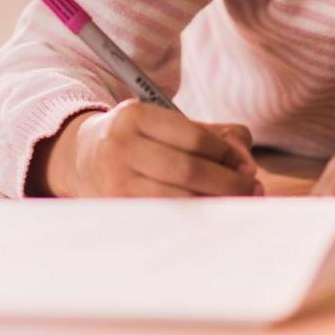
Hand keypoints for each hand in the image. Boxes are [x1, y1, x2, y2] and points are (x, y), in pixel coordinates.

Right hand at [41, 101, 261, 198]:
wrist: (82, 158)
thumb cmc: (140, 139)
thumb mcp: (166, 123)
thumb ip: (212, 135)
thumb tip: (245, 164)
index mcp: (134, 116)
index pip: (193, 138)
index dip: (226, 154)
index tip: (246, 166)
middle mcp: (119, 147)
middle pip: (187, 171)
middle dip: (227, 183)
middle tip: (252, 189)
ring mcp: (115, 182)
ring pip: (177, 199)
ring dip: (214, 204)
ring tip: (236, 203)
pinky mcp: (116, 210)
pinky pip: (165, 217)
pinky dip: (193, 219)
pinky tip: (209, 215)